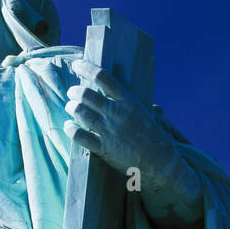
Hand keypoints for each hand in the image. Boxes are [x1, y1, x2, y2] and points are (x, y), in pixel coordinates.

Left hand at [64, 59, 183, 190]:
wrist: (161, 164)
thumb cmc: (153, 136)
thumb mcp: (143, 110)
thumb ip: (127, 92)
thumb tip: (119, 70)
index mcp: (129, 101)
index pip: (103, 77)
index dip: (86, 68)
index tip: (76, 64)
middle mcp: (117, 113)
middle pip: (86, 94)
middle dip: (74, 91)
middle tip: (72, 93)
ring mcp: (109, 131)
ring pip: (80, 111)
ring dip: (71, 107)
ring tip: (71, 107)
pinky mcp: (103, 148)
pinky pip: (78, 135)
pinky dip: (70, 128)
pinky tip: (68, 126)